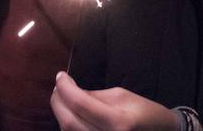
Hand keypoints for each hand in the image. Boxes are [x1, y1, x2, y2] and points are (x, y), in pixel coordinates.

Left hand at [51, 72, 181, 130]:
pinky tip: (70, 114)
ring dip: (61, 114)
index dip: (65, 88)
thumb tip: (70, 92)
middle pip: (68, 122)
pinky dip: (69, 126)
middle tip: (57, 87)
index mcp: (118, 122)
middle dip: (58, 102)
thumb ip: (94, 96)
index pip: (80, 104)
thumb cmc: (145, 112)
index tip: (61, 76)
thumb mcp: (122, 96)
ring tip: (62, 99)